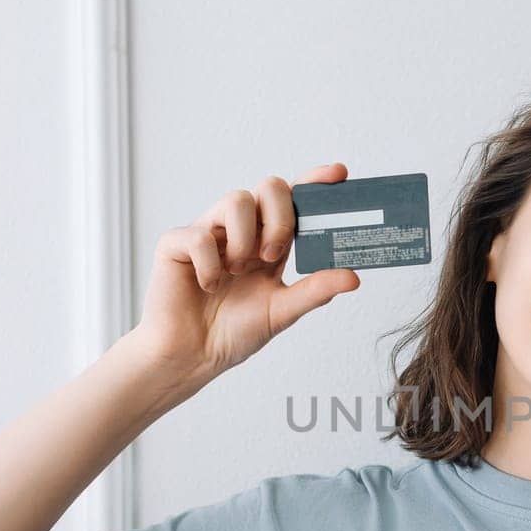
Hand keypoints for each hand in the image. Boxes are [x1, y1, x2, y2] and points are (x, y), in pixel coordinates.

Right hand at [130, 163, 360, 385]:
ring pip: (235, 199)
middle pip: (269, 186)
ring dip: (244, 239)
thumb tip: (353, 276)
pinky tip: (209, 286)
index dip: (314, 181)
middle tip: (272, 255)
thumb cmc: (235, 331)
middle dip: (280, 218)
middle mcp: (241, 229)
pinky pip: (199, 235)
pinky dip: (210, 266)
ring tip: (236, 272)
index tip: (338, 174)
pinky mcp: (176, 244)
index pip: (293, 199)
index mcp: (269, 239)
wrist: (193, 356)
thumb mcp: (283, 311)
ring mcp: (209, 232)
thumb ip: (315, 290)